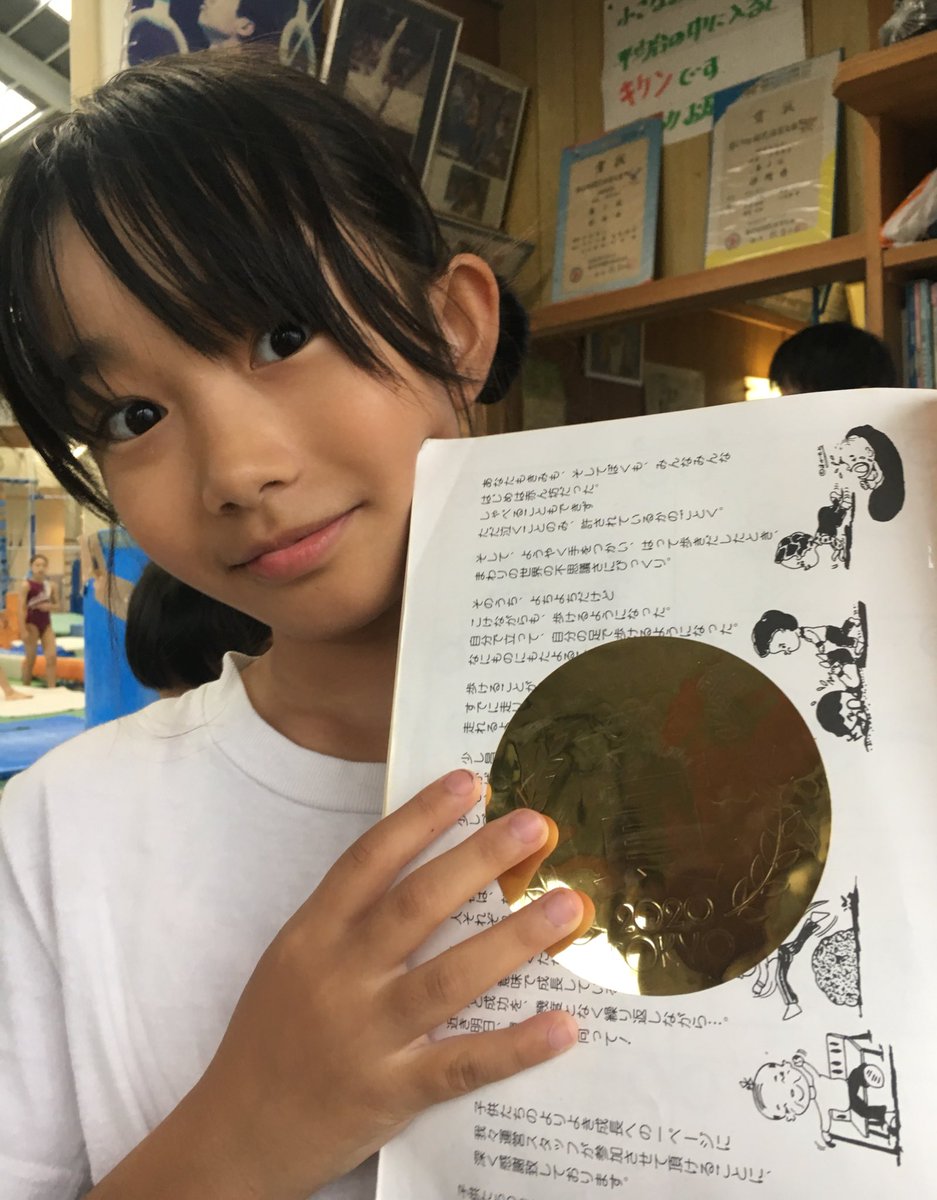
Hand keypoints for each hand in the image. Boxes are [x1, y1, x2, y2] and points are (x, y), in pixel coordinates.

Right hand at [194, 770, 585, 1199]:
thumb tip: (425, 866)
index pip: (369, 859)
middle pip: (417, 904)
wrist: (235, 1136)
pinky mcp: (391, 1093)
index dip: (420, 816)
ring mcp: (366, 1035)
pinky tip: (562, 1025)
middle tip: (535, 824)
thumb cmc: (271, 1037)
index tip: (468, 781)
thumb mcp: (294, 960)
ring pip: (450, 977)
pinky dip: (515, 1046)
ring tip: (567, 906)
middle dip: (480, 858)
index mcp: (312, 935)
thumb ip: (348, 919)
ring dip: (514, 938)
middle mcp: (339, 976)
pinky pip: (462, 1064)